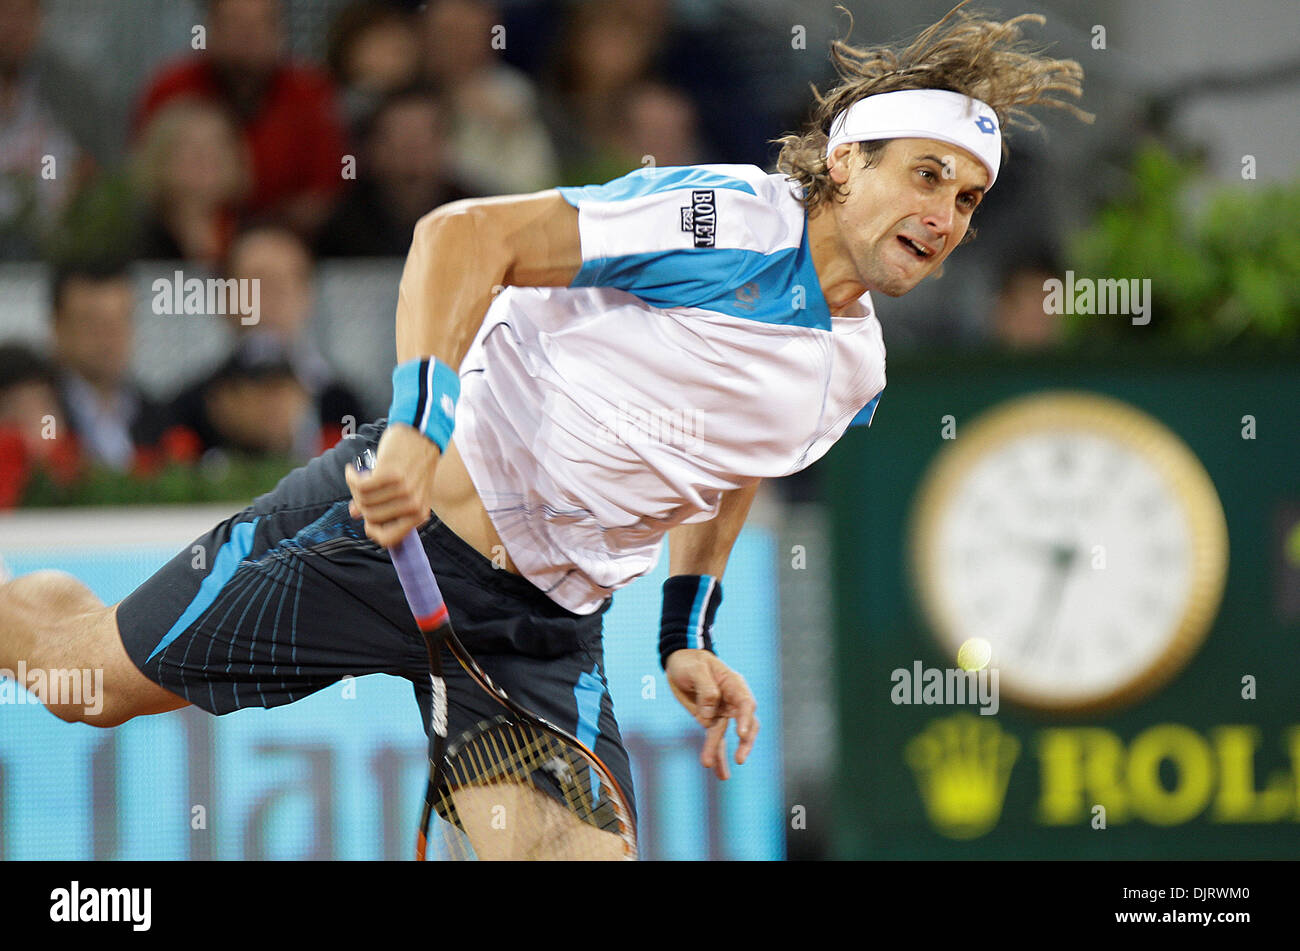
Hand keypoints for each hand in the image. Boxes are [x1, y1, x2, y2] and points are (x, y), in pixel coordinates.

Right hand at [344, 424, 441, 546]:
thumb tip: (354, 514)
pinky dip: (351, 478)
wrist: (420, 435)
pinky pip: (359, 486)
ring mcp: (403, 491)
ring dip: (355, 488)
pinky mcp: (390, 475)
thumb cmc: (410, 463)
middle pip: (371, 518)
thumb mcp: (402, 488)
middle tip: (360, 488)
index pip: (389, 539)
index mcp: (419, 514)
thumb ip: (382, 504)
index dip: (372, 531)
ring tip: (358, 476)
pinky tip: (352, 470)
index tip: (367, 518)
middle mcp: (413, 505)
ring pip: (364, 501)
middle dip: (361, 503)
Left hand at [665, 649, 758, 779]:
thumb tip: (710, 714)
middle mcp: (732, 701)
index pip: (745, 703)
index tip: (740, 734)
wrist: (679, 661)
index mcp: (733, 684)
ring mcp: (722, 712)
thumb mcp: (695, 669)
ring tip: (715, 770)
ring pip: (726, 736)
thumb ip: (706, 689)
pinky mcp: (710, 721)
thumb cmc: (690, 661)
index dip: (745, 718)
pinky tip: (720, 773)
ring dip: (721, 753)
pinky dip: (718, 756)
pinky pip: (716, 741)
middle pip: (746, 724)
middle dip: (745, 742)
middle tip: (739, 758)